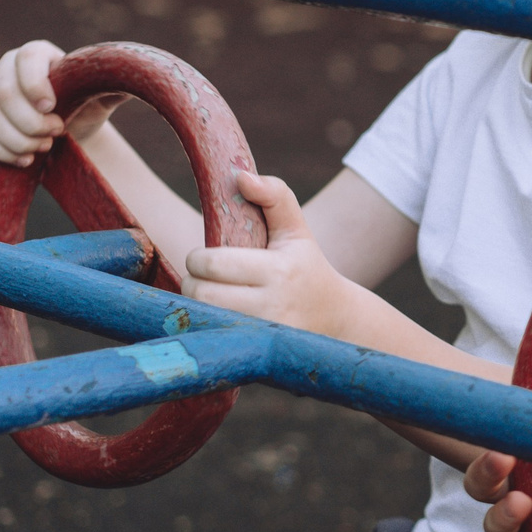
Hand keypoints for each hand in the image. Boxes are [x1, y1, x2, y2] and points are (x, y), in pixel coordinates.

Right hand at [0, 40, 125, 166]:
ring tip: (42, 150)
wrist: (67, 129)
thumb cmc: (87, 106)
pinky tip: (23, 160)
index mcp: (38, 54)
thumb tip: (142, 74)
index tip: (52, 108)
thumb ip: (117, 83)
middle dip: (28, 122)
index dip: (35, 83)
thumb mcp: (104, 94)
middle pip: (3, 93)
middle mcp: (6, 66)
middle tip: (54, 136)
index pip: (27, 58)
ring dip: (14, 138)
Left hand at [181, 172, 355, 336]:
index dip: (201, 259)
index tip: (211, 259)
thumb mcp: (297, 230)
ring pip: (199, 319)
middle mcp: (272, 305)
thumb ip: (274, 196)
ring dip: (197, 308)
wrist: (336, 321)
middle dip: (195, 283)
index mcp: (280, 269)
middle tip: (208, 280)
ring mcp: (263, 335)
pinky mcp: (255, 355)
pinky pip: (210, 341)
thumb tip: (241, 176)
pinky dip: (205, 331)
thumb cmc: (307, 268)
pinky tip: (219, 322)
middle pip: (198, 293)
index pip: (210, 262)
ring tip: (213, 299)